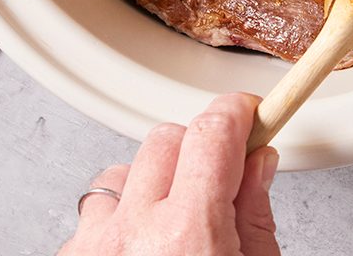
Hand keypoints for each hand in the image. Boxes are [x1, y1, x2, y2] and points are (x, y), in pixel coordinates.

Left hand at [59, 93, 280, 255]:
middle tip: (220, 179)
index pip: (213, 134)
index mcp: (190, 235)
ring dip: (152, 183)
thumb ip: (255, 216)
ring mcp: (96, 246)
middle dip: (199, 150)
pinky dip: (120, 217)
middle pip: (167, 139)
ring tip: (174, 220)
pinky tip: (142, 243)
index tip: (249, 112)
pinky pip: (95, 210)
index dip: (236, 112)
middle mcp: (135, 233)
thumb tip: (257, 163)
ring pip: (123, 170)